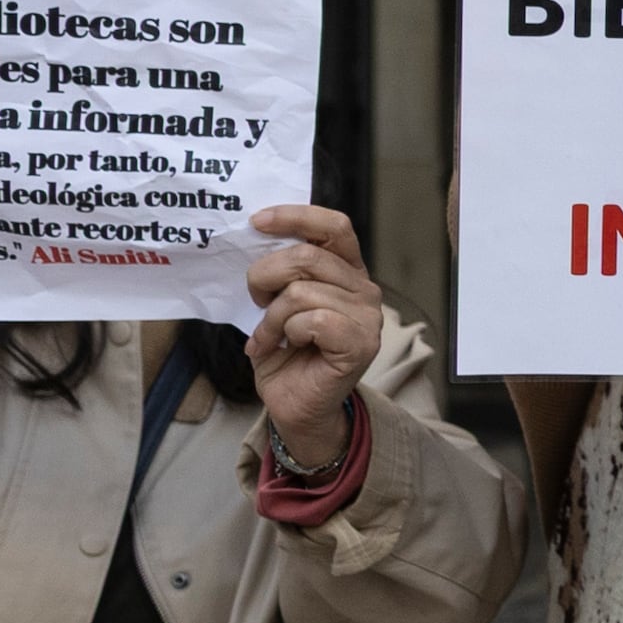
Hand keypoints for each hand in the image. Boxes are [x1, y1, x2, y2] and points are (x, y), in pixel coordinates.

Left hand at [241, 204, 382, 472]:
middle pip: (306, 256)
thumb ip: (283, 270)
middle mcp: (364, 289)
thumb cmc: (286, 354)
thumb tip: (258, 236)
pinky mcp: (360, 344)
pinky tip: (284, 347)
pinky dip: (286, 333)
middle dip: (265, 276)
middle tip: (256, 301)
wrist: (296, 405)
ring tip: (268, 335)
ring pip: (301, 292)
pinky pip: (312, 321)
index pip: (334, 227)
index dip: (296, 216)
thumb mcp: (279, 301)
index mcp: (347, 271)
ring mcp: (366, 317)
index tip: (257, 221)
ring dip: (271, 317)